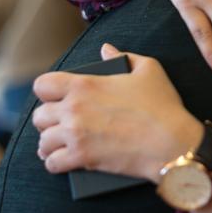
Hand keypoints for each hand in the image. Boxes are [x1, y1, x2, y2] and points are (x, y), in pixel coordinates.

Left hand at [32, 43, 203, 182]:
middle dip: (49, 120)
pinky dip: (55, 163)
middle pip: (39, 116)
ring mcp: (75, 135)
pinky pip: (52, 163)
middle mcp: (74, 109)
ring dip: (50, 143)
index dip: (47, 91)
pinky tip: (62, 161)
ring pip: (43, 141)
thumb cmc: (163, 106)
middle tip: (61, 124)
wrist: (172, 142)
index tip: (56, 97)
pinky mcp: (82, 159)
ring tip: (58, 144)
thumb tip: (105, 48)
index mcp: (84, 84)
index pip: (42, 85)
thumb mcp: (149, 69)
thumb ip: (123, 55)